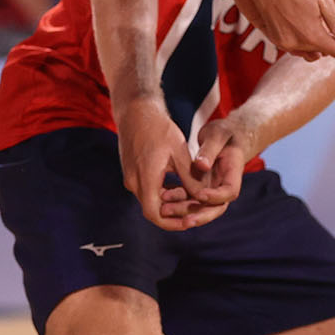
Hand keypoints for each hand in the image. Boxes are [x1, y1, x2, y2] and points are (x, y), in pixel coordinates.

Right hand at [115, 96, 207, 231]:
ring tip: (192, 198)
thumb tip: (203, 198)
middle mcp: (134, 181)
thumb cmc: (159, 128)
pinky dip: (165, 193)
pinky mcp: (133, 173)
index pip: (154, 213)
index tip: (190, 222)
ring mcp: (131, 178)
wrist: (136, 111)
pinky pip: (149, 191)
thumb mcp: (180, 151)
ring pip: (152, 201)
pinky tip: (181, 188)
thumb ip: (190, 178)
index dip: (172, 223)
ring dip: (171, 203)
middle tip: (197, 211)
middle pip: (154, 210)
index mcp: (145, 177)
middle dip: (176, 214)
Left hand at [155, 118, 249, 229]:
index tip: (200, 194)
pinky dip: (177, 202)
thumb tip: (201, 166)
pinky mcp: (199, 189)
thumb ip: (209, 150)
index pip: (229, 192)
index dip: (216, 196)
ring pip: (200, 207)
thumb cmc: (222, 133)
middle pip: (215, 208)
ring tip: (164, 210)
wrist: (222, 137)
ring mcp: (211, 190)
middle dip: (199, 215)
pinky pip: (189, 200)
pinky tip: (161, 200)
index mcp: (233, 174)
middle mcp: (223, 187)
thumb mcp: (217, 135)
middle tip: (183, 220)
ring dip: (184, 211)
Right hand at [225, 0, 334, 63]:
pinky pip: (290, 43)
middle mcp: (295, 44)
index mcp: (312, 35)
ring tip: (316, 21)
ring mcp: (279, 41)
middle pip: (320, 52)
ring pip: (304, 49)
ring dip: (313, 41)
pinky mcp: (268, 34)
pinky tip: (299, 18)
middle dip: (330, 44)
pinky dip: (299, 36)